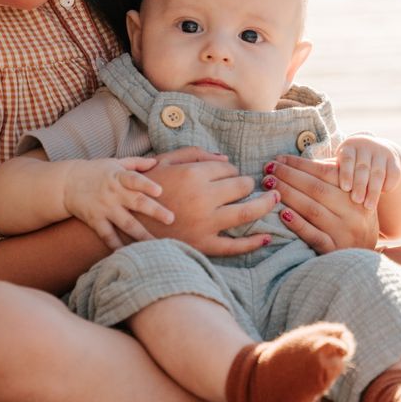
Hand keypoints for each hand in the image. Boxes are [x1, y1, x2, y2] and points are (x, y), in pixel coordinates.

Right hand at [62, 157, 171, 250]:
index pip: (134, 180)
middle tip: (171, 219)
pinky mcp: (95, 221)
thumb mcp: (115, 163)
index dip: (147, 185)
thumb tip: (156, 161)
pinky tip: (128, 255)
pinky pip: (107, 235)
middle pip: (136, 203)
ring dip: (141, 234)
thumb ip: (136, 163)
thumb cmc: (95, 171)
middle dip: (154, 211)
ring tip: (156, 244)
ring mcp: (104, 208)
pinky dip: (116, 245)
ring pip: (126, 223)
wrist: (66, 183)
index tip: (159, 191)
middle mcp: (113, 193)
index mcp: (119, 177)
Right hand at [136, 147, 279, 256]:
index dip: (230, 170)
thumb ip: (195, 154)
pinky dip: (253, 243)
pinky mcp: (203, 245)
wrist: (127, 224)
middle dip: (247, 184)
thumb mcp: (164, 162)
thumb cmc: (146, 189)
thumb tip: (226, 160)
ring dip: (265, 204)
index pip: (228, 168)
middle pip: (241, 186)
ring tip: (274, 200)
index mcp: (192, 175)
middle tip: (249, 185)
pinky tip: (266, 237)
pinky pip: (234, 247)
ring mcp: (205, 224)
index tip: (227, 174)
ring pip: (246, 212)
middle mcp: (203, 198)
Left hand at [266, 154, 378, 253]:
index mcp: (356, 192)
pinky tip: (282, 213)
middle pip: (317, 189)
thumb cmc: (352, 219)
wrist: (365, 255)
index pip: (326, 172)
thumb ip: (333, 178)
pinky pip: (314, 235)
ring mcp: (344, 232)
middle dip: (290, 176)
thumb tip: (298, 162)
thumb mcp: (352, 197)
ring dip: (288, 194)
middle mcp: (353, 211)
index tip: (280, 158)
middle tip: (269, 168)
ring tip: (269, 184)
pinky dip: (298, 224)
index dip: (300, 164)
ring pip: (313, 210)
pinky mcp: (334, 250)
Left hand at [334, 135, 400, 207]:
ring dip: (374, 190)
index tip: (345, 188)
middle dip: (360, 185)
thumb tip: (315, 187)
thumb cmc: (349, 167)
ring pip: (378, 172)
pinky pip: (393, 173)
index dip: (346, 173)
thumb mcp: (339, 165)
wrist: (375, 155)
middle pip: (363, 167)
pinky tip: (383, 194)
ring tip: (368, 206)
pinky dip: (388, 184)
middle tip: (357, 201)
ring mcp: (381, 152)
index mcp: (349, 146)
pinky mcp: (394, 159)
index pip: (348, 159)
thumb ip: (329, 173)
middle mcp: (366, 146)